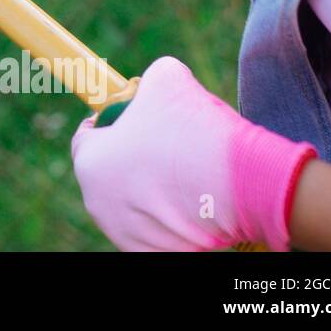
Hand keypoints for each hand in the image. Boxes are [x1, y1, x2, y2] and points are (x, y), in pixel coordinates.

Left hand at [71, 57, 315, 251]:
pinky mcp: (149, 252)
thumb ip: (148, 79)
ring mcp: (122, 233)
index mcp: (89, 161)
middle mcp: (97, 202)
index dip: (108, 123)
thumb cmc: (196, 131)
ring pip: (131, 200)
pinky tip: (192, 199)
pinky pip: (154, 228)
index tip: (127, 118)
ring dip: (149, 186)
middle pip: (108, 170)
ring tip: (185, 171)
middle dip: (130, 155)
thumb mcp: (167, 78)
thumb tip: (150, 84)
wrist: (244, 186)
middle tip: (163, 144)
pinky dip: (169, 215)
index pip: (86, 137)